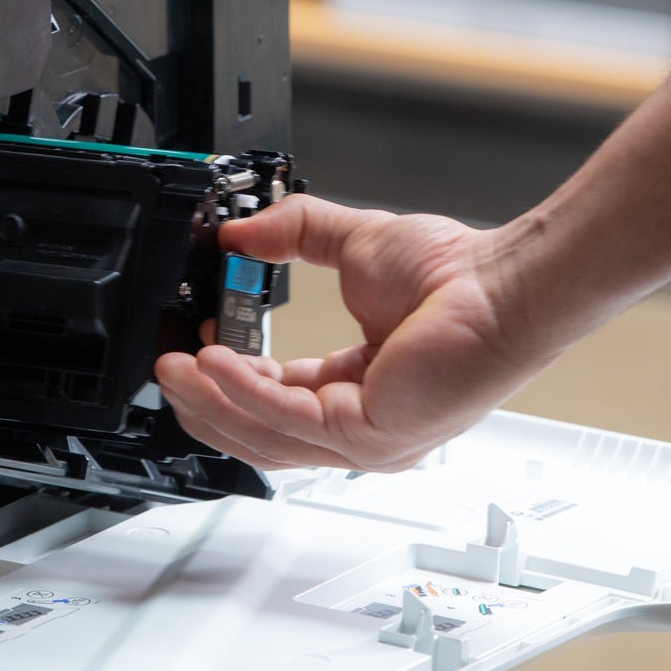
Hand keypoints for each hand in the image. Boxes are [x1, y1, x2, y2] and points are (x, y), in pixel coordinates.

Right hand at [156, 195, 553, 472]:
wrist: (503, 284)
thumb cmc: (460, 276)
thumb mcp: (353, 245)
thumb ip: (294, 233)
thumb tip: (242, 230)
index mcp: (359, 390)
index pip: (278, 403)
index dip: (230, 379)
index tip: (195, 349)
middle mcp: (363, 427)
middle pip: (260, 433)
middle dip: (206, 402)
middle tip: (166, 370)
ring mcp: (366, 440)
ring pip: (264, 435)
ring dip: (211, 399)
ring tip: (174, 367)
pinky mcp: (367, 435)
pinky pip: (285, 419)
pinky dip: (241, 391)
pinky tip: (212, 362)